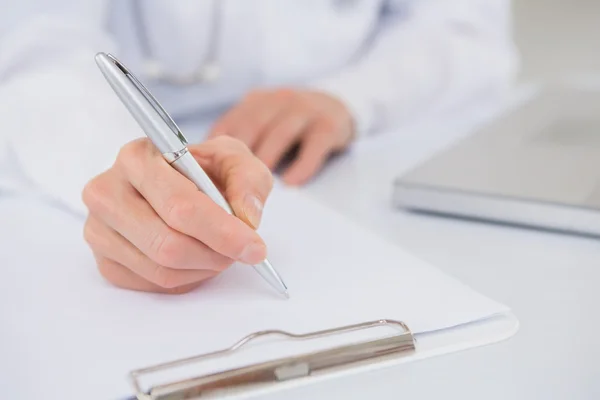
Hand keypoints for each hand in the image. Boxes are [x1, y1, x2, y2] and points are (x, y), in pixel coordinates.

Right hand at [82, 136, 272, 293]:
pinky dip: (186, 278)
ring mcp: (98, 228)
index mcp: (137, 157)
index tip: (253, 246)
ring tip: (220, 251)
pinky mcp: (104, 259)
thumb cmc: (203, 171)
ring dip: (204, 268)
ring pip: (161, 269)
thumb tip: (246, 216)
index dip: (221, 231)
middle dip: (214, 254)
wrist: (178, 184)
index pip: (179, 205)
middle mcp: (107, 191)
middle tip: (240, 251)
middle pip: (167, 244)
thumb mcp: (234, 160)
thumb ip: (248, 179)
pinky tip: (197, 259)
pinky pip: (152, 284)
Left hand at [208, 88, 354, 184]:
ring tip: (255, 191)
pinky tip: (291, 183)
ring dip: (266, 162)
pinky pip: (313, 145)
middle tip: (227, 190)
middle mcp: (276, 101)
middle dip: (236, 160)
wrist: (339, 109)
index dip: (213, 153)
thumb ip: (240, 145)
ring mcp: (304, 109)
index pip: (227, 126)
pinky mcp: (329, 124)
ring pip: (279, 135)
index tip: (205, 180)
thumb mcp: (263, 126)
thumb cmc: (292, 127)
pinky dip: (301, 165)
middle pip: (251, 128)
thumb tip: (209, 182)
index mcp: (253, 104)